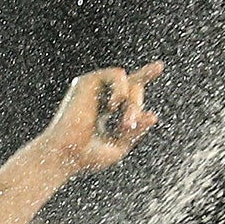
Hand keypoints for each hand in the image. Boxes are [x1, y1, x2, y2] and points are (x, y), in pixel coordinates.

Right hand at [35, 62, 162, 175]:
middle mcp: (100, 96)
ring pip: (129, 81)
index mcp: (107, 110)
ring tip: (124, 122)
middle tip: (128, 127)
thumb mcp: (120, 146)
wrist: (65, 155)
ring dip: (132, 102)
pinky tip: (112, 106)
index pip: (129, 90)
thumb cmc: (87, 157)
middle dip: (137, 108)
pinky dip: (121, 90)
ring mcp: (93, 88)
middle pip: (134, 89)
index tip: (159, 66)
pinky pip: (117, 74)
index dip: (144, 76)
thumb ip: (136, 130)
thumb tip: (153, 115)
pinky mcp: (86, 81)